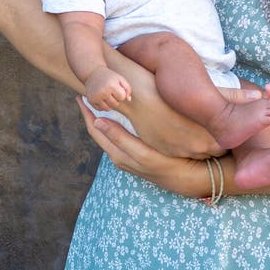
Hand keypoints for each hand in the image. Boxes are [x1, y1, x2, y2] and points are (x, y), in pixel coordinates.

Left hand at [76, 97, 208, 196]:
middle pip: (99, 129)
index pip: (95, 129)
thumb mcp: (144, 154)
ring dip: (102, 115)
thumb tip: (98, 121)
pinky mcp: (139, 151)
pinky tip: (120, 111)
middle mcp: (120, 154)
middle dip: (91, 112)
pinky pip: (120, 133)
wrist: (190, 178)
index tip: (80, 94)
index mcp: (118, 154)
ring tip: (100, 98)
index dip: (86, 112)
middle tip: (87, 92)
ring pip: (109, 130)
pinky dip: (114, 120)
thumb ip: (121, 138)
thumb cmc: (169, 166)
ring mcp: (130, 153)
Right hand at [85, 66, 131, 109]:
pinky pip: (100, 109)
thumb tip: (128, 100)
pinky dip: (102, 106)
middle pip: (115, 104)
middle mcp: (103, 92)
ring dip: (110, 104)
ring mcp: (96, 97)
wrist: (92, 73)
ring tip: (108, 96)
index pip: (122, 97)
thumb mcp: (120, 78)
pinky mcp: (90, 100)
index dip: (121, 94)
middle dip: (116, 99)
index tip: (118, 89)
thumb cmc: (109, 76)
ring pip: (108, 108)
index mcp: (111, 86)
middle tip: (112, 92)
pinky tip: (102, 98)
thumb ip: (127, 88)